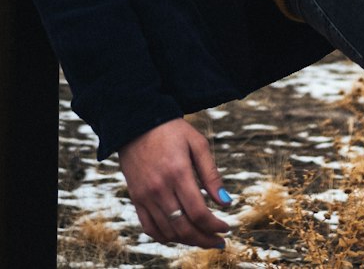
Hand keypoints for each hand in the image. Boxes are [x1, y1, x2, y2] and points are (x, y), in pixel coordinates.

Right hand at [118, 117, 230, 249]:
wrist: (136, 122)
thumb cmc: (171, 130)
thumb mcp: (197, 143)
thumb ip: (212, 174)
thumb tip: (226, 203)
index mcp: (178, 172)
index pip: (198, 212)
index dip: (215, 226)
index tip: (226, 228)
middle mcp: (160, 188)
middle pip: (184, 228)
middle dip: (205, 239)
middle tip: (219, 242)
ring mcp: (145, 196)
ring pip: (169, 232)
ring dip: (189, 241)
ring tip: (203, 239)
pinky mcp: (136, 198)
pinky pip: (150, 228)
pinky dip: (166, 238)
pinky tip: (179, 236)